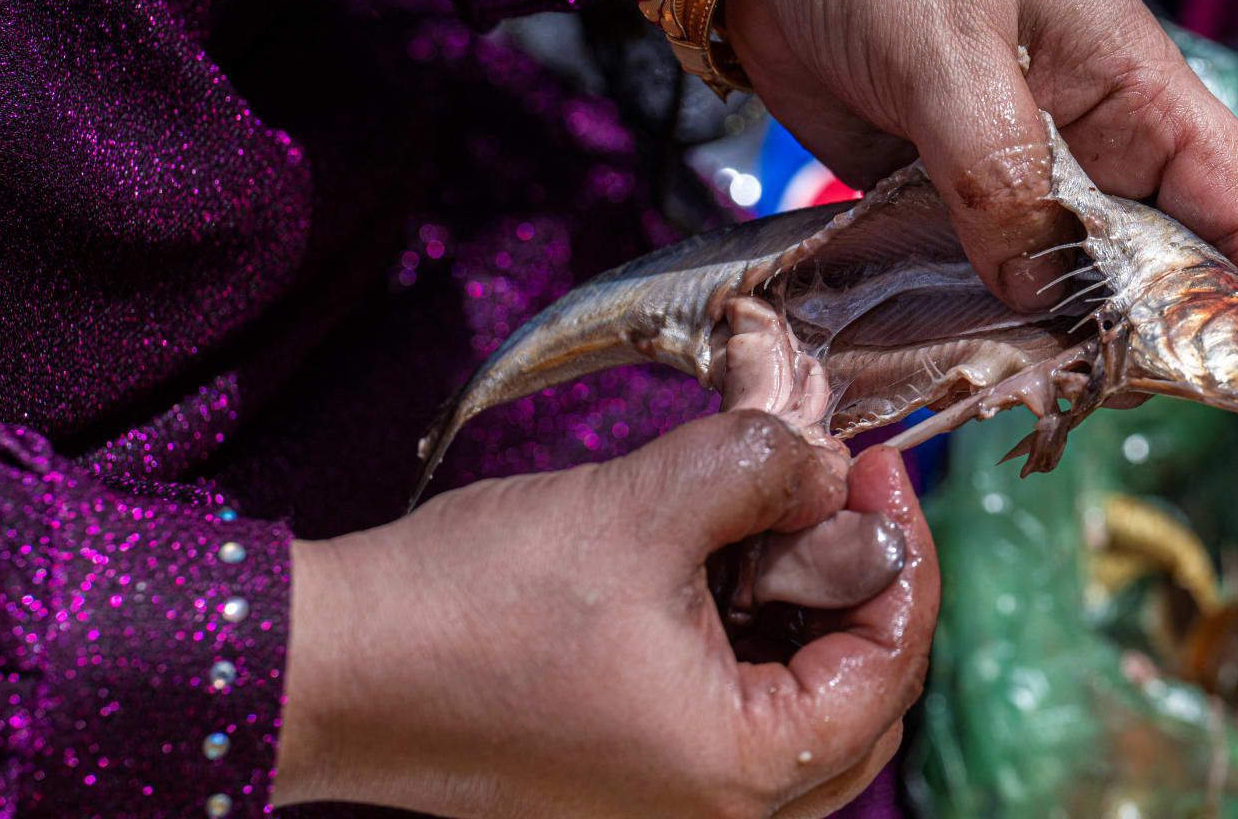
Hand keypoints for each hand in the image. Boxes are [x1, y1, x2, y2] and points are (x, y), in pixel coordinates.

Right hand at [271, 412, 936, 816]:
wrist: (335, 666)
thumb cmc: (478, 602)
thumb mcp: (644, 507)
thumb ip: (762, 466)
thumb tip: (825, 455)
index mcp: (746, 769)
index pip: (891, 662)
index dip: (902, 548)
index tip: (872, 461)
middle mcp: (724, 816)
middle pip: (862, 698)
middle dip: (860, 582)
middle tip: (835, 488)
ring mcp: (673, 807)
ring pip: (802, 707)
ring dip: (808, 611)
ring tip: (775, 518)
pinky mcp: (630, 782)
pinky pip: (735, 715)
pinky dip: (752, 641)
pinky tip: (722, 564)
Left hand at [690, 0, 1237, 458]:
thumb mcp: (950, 43)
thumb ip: (996, 169)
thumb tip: (1037, 290)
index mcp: (1129, 89)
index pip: (1232, 208)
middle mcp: (1083, 140)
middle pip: (1150, 268)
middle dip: (1156, 348)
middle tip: (1134, 422)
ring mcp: (1006, 171)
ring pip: (1057, 285)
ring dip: (1054, 349)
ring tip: (1046, 418)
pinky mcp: (934, 191)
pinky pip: (970, 275)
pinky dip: (973, 324)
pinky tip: (965, 377)